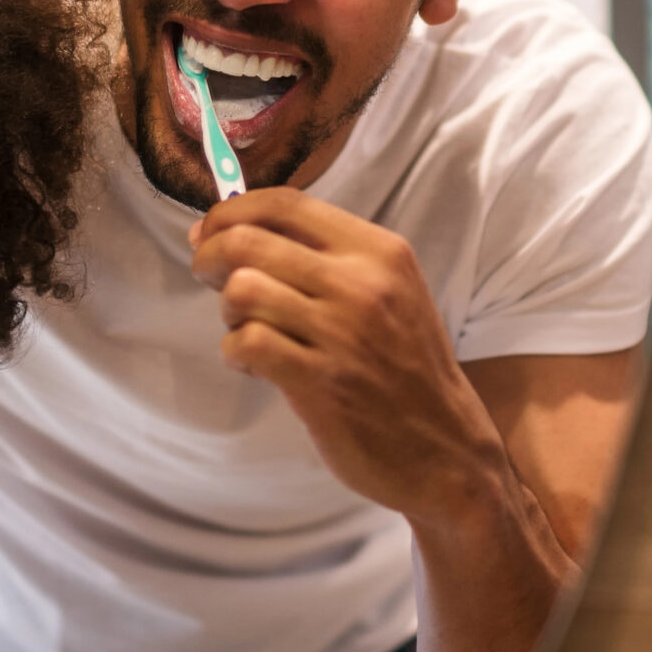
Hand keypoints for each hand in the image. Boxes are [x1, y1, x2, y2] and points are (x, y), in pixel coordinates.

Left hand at [188, 188, 511, 523]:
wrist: (446, 447)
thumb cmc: (406, 366)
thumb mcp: (389, 292)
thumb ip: (328, 258)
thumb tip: (238, 230)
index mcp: (379, 251)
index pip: (286, 203)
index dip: (232, 210)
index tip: (209, 228)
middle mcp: (361, 284)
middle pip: (250, 241)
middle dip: (210, 254)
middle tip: (206, 273)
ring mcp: (340, 334)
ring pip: (242, 289)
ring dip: (227, 308)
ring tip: (243, 325)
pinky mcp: (319, 382)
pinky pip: (246, 342)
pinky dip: (235, 350)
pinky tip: (252, 362)